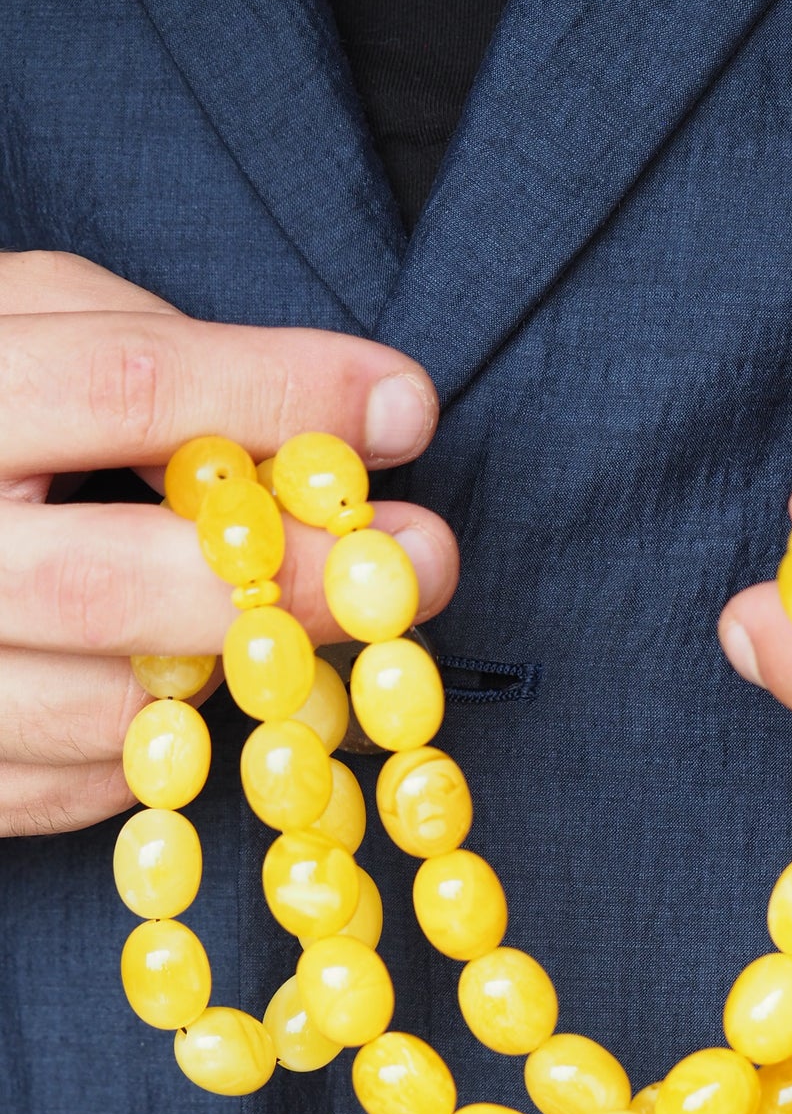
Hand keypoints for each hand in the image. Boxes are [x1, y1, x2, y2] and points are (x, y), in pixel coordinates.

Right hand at [0, 250, 457, 836]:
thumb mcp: (1, 324)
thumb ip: (129, 338)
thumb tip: (335, 417)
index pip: (126, 385)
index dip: (283, 396)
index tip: (408, 409)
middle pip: (125, 580)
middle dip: (300, 580)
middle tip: (427, 562)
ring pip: (114, 710)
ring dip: (236, 680)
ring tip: (289, 636)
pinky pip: (84, 788)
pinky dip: (162, 749)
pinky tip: (179, 693)